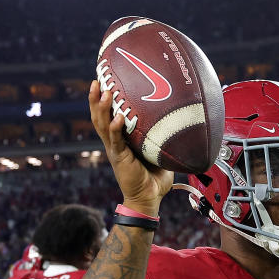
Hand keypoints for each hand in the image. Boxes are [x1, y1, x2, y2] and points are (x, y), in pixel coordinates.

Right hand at [88, 80, 172, 216]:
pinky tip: (118, 118)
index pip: (108, 116)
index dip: (104, 101)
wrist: (149, 198)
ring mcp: (115, 150)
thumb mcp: (160, 152)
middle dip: (96, 98)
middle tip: (97, 80)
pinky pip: (116, 141)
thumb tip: (182, 123)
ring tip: (105, 91)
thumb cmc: (155, 178)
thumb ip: (164, 138)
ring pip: (103, 125)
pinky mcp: (120, 158)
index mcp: (122, 140)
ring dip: (102, 108)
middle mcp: (114, 142)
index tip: (104, 82)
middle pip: (100, 116)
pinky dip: (116, 129)